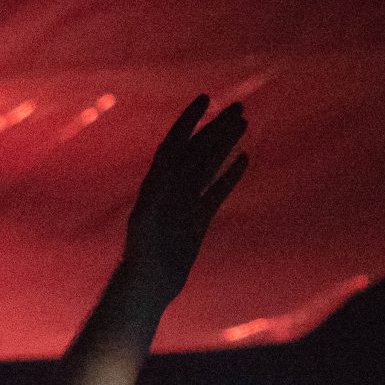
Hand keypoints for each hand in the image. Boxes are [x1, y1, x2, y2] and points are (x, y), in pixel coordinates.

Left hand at [114, 95, 248, 318]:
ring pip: (208, 166)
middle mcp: (170, 188)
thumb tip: (161, 177)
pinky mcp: (197, 220)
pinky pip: (216, 191)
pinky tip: (244, 159)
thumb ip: (152, 201)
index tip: (205, 99)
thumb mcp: (144, 226)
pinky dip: (229, 175)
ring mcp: (185, 203)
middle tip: (237, 107)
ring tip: (243, 123)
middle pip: (196, 150)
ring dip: (224, 144)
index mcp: (156, 183)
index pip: (174, 143)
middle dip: (215, 127)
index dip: (188, 120)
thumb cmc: (140, 257)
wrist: (148, 285)